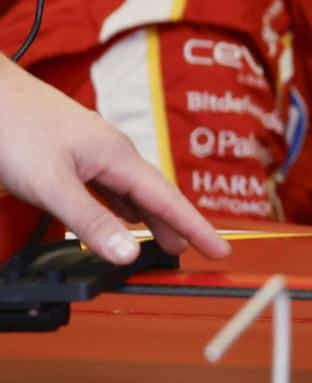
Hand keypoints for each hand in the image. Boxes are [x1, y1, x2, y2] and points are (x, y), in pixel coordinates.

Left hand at [0, 57, 231, 263]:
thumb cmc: (16, 129)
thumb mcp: (53, 184)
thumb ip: (90, 221)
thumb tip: (128, 254)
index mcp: (118, 157)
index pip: (167, 199)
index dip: (196, 226)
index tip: (221, 249)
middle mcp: (112, 153)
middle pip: (154, 195)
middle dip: (176, 224)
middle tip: (197, 251)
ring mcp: (93, 153)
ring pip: (131, 192)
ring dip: (149, 218)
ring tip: (163, 242)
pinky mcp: (73, 156)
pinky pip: (109, 187)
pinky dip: (121, 207)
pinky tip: (118, 215)